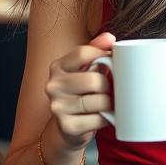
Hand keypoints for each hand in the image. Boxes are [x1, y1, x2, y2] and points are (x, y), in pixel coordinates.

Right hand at [45, 32, 115, 148]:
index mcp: (58, 67)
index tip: (112, 61)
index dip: (103, 55)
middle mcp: (53, 85)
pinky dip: (106, 118)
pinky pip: (98, 119)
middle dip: (109, 86)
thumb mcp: (86, 68)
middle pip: (94, 80)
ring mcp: (57, 107)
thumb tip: (109, 37)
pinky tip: (102, 116)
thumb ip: (96, 50)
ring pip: (99, 100)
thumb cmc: (82, 92)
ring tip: (106, 103)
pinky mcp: (67, 126)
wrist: (70, 127)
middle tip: (110, 89)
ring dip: (109, 103)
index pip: (83, 53)